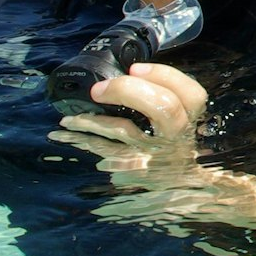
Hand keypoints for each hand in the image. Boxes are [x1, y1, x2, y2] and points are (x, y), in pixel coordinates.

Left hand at [49, 61, 207, 172]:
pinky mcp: (134, 169)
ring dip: (91, 120)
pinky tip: (64, 134)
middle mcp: (176, 137)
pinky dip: (81, 140)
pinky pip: (104, 150)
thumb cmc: (172, 144)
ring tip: (69, 117)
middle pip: (164, 106)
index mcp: (190, 120)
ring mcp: (155, 154)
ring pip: (124, 130)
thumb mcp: (180, 123)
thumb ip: (163, 99)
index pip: (191, 94)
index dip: (163, 75)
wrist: (178, 186)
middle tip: (99, 89)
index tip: (134, 69)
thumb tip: (128, 75)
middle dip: (128, 89)